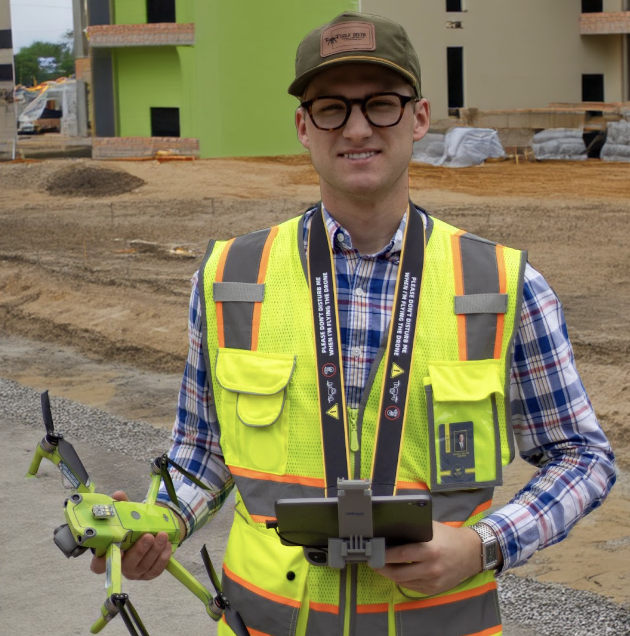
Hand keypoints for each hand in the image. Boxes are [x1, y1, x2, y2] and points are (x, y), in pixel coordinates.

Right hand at [90, 491, 172, 580]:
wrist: (149, 532)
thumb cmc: (132, 526)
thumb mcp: (126, 514)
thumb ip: (121, 505)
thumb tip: (118, 495)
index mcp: (108, 555)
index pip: (99, 565)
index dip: (103, 561)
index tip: (115, 548)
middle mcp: (120, 566)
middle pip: (126, 565)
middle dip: (139, 550)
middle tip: (148, 536)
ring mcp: (134, 572)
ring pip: (144, 566)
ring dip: (155, 550)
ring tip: (162, 535)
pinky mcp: (148, 574)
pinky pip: (156, 569)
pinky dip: (163, 557)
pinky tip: (167, 544)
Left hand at [373, 521, 489, 595]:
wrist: (470, 553)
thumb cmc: (448, 537)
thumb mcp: (431, 528)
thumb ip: (413, 529)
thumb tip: (390, 528)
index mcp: (430, 550)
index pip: (401, 555)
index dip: (385, 555)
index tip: (374, 552)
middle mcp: (431, 568)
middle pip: (399, 573)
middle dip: (382, 568)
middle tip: (374, 562)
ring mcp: (433, 581)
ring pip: (403, 582)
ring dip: (390, 575)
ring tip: (382, 566)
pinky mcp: (434, 590)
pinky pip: (412, 587)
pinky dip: (402, 580)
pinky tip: (397, 572)